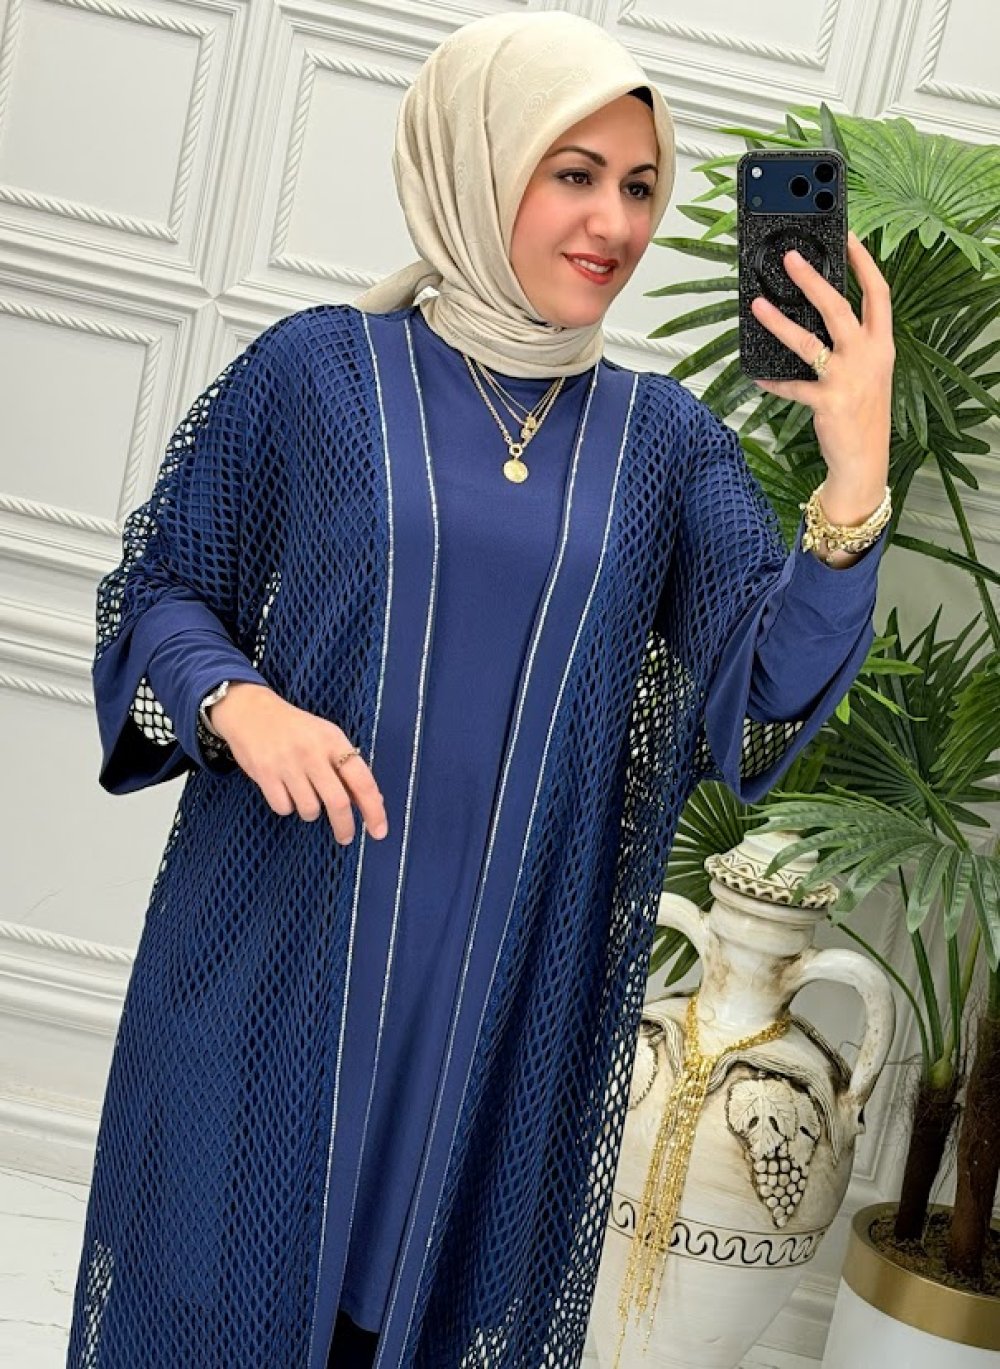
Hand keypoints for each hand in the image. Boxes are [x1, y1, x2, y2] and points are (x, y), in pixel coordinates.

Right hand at [210, 682, 387, 844]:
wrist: (250, 711)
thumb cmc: (295, 728)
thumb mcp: (326, 738)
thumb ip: (347, 768)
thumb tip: (371, 802)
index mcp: (334, 741)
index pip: (362, 780)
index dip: (374, 810)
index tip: (379, 831)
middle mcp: (312, 753)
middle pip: (338, 802)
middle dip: (345, 826)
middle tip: (345, 836)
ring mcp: (287, 764)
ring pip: (310, 809)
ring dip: (311, 811)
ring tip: (304, 794)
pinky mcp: (264, 774)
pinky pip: (283, 808)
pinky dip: (287, 806)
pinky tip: (284, 789)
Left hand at [750, 230, 893, 518]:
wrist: (865, 459)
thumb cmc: (863, 411)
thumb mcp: (869, 371)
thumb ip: (852, 344)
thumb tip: (817, 314)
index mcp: (881, 344)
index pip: (878, 293)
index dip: (863, 263)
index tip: (847, 236)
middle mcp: (868, 356)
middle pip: (839, 307)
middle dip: (813, 280)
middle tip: (790, 258)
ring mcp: (847, 379)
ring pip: (808, 342)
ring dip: (778, 322)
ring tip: (756, 305)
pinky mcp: (826, 402)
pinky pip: (791, 387)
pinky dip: (772, 381)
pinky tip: (757, 375)